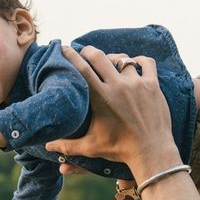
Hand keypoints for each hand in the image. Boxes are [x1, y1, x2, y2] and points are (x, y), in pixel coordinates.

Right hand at [45, 47, 177, 180]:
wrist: (151, 151)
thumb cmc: (119, 149)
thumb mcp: (90, 147)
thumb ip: (66, 146)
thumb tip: (46, 147)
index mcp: (100, 97)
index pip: (82, 69)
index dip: (71, 56)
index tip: (64, 48)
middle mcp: (118, 86)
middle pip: (99, 57)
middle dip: (89, 51)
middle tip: (84, 52)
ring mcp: (137, 84)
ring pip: (122, 59)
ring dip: (114, 59)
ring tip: (110, 63)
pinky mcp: (153, 85)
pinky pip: (146, 63)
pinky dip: (139, 61)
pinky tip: (134, 64)